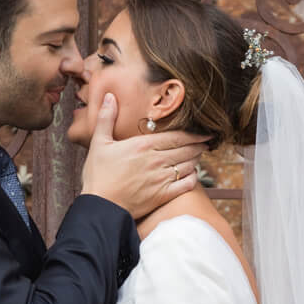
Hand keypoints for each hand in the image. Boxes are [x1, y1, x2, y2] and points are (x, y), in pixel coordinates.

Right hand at [79, 93, 208, 219]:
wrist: (100, 207)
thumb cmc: (97, 176)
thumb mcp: (98, 143)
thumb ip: (106, 118)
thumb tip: (109, 96)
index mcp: (143, 145)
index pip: (177, 136)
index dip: (194, 134)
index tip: (203, 133)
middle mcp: (156, 160)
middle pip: (186, 149)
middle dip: (198, 145)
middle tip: (205, 143)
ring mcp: (162, 178)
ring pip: (189, 165)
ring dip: (196, 159)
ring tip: (199, 156)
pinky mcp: (163, 195)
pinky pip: (187, 184)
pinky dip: (193, 178)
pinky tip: (192, 175)